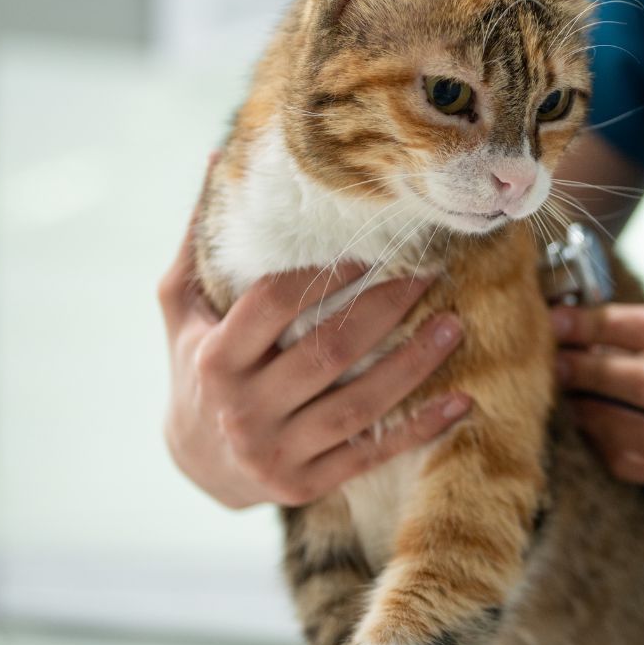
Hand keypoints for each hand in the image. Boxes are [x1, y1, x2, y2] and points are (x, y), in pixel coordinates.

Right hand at [159, 175, 469, 508]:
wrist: (194, 464)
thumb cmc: (195, 366)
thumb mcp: (181, 308)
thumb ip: (199, 242)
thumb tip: (218, 158)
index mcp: (214, 358)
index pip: (274, 305)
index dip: (324, 274)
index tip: (369, 247)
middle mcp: (242, 410)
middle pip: (327, 351)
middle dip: (386, 310)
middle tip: (432, 274)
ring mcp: (275, 453)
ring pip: (358, 405)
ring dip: (413, 365)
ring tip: (455, 326)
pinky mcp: (306, 485)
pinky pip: (372, 454)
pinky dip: (420, 430)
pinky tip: (462, 402)